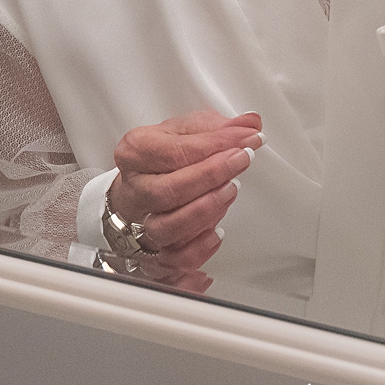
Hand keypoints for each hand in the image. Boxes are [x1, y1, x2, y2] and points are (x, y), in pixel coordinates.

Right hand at [108, 111, 260, 286]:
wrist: (140, 184)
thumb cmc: (162, 157)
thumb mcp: (186, 131)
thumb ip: (218, 128)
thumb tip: (249, 124)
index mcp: (135, 152)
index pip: (175, 151)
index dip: (216, 144)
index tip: (248, 138)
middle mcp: (135, 188)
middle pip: (168, 190)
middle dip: (211, 176)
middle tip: (241, 161)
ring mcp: (141, 221)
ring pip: (166, 227)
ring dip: (204, 211)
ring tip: (231, 192)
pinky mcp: (154, 250)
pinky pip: (173, 259)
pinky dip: (197, 251)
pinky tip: (218, 233)